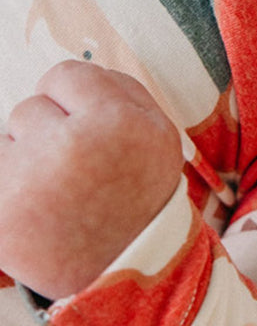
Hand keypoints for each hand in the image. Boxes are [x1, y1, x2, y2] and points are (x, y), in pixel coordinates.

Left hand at [0, 60, 181, 299]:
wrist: (124, 264)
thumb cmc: (142, 189)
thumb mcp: (160, 129)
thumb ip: (121, 87)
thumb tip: (70, 73)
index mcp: (113, 121)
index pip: (63, 74)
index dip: (75, 96)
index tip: (87, 121)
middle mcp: (66, 147)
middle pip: (29, 107)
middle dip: (49, 128)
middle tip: (76, 162)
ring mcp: (24, 184)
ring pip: (4, 140)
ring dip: (24, 156)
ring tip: (55, 185)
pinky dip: (9, 183)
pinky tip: (34, 203)